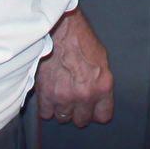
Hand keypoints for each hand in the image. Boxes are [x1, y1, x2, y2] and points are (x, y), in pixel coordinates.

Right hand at [37, 11, 113, 127]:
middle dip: (78, 112)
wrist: (59, 28)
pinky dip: (47, 106)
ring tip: (60, 95)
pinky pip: (46, 114)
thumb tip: (97, 96)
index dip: (96, 113)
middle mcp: (85, 95)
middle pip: (82, 120)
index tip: (91, 109)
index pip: (103, 116)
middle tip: (73, 100)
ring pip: (63, 117)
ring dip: (62, 109)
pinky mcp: (46, 95)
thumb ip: (100, 82)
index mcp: (103, 86)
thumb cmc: (80, 39)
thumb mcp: (102, 59)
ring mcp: (65, 96)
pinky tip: (49, 95)